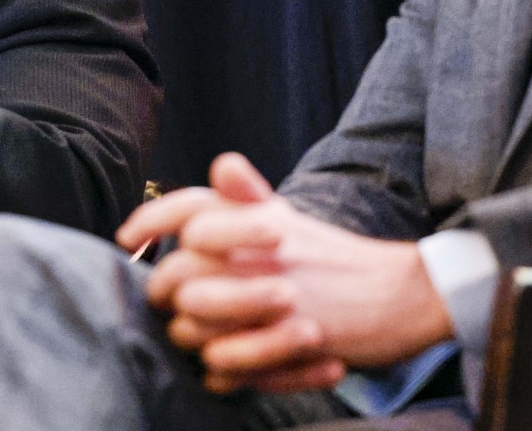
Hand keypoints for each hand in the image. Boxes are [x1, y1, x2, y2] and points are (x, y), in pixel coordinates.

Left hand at [119, 153, 452, 393]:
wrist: (405, 294)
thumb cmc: (336, 260)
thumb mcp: (292, 219)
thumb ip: (249, 196)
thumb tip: (220, 162)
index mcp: (264, 216)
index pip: (192, 207)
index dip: (150, 221)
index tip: (126, 238)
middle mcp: (266, 250)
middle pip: (181, 268)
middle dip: (166, 291)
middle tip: (172, 305)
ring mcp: (279, 294)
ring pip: (195, 318)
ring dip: (189, 333)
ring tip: (200, 339)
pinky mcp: (293, 337)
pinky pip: (227, 359)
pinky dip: (218, 368)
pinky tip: (223, 367)